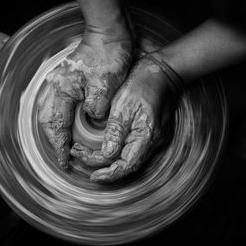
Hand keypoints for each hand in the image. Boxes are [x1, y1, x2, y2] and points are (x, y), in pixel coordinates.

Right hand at [38, 29, 131, 167]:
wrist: (109, 33)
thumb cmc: (109, 54)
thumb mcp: (106, 84)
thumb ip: (96, 107)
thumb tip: (93, 120)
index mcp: (63, 89)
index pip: (56, 125)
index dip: (59, 146)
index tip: (63, 162)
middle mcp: (56, 87)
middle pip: (47, 120)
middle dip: (53, 141)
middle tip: (62, 156)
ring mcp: (61, 83)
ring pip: (50, 113)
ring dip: (55, 131)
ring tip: (63, 146)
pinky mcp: (68, 82)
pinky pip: (57, 106)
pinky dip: (60, 120)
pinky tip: (68, 126)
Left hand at [70, 56, 176, 180]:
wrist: (164, 71)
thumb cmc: (143, 83)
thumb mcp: (123, 105)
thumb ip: (116, 131)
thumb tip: (106, 155)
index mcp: (147, 135)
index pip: (127, 165)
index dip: (109, 174)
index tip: (92, 175)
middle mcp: (154, 142)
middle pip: (128, 165)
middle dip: (105, 168)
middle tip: (81, 157)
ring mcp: (156, 138)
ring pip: (131, 158)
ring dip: (111, 161)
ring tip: (89, 155)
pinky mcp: (153, 132)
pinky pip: (135, 149)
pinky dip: (119, 153)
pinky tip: (106, 148)